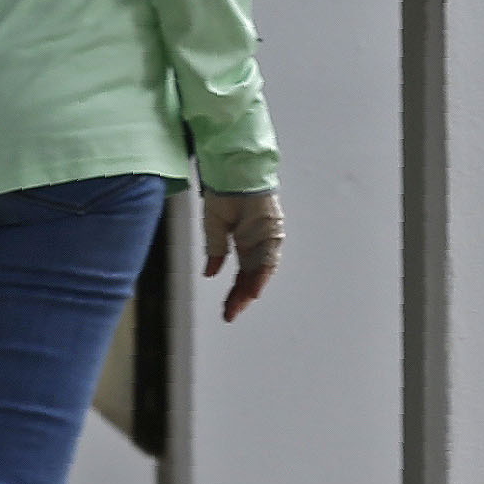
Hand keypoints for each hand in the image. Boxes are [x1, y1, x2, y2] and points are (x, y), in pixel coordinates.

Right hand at [202, 188, 284, 322]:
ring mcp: (267, 238)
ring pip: (262, 271)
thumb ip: (215, 250)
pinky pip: (269, 256)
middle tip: (230, 314)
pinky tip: (254, 289)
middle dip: (241, 297)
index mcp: (245, 243)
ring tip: (240, 306)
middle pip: (252, 277)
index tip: (227, 310)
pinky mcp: (273, 230)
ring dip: (251, 289)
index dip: (235, 293)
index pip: (242, 274)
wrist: (235, 169)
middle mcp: (258, 243)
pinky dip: (262, 274)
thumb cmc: (224, 191)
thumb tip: (210, 273)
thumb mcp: (214, 225)